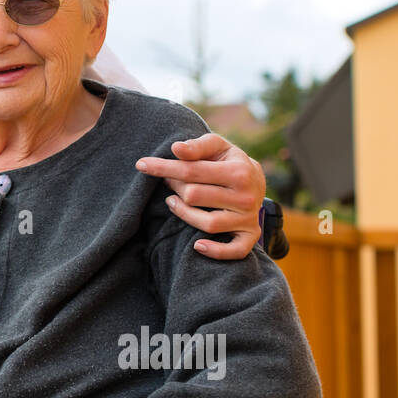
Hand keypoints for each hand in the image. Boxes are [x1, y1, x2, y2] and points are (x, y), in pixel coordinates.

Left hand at [135, 133, 264, 259]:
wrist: (257, 180)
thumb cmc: (228, 161)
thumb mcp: (217, 146)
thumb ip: (197, 146)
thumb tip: (176, 148)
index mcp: (238, 172)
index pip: (191, 171)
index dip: (163, 168)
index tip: (141, 165)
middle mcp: (246, 197)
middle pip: (194, 196)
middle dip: (174, 186)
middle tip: (168, 181)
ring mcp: (248, 218)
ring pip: (206, 223)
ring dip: (182, 213)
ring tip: (171, 202)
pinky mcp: (250, 236)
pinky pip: (234, 251)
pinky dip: (215, 251)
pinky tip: (196, 246)